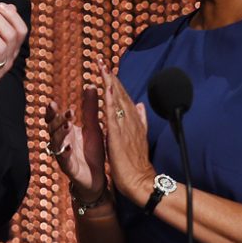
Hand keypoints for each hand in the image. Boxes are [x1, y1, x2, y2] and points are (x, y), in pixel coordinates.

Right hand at [44, 86, 105, 201]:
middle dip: (56, 120)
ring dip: (60, 134)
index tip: (53, 102)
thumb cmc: (92, 151)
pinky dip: (65, 153)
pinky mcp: (69, 168)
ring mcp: (63, 155)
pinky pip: (64, 160)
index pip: (54, 119)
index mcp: (65, 131)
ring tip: (67, 126)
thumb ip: (90, 108)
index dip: (52, 111)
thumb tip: (91, 85)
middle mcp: (60, 142)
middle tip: (63, 112)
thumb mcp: (93, 127)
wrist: (97, 177)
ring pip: (56, 143)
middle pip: (52, 129)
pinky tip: (68, 148)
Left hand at [98, 58, 156, 202]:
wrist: (140, 180)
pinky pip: (113, 113)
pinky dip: (110, 100)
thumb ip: (140, 120)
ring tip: (102, 68)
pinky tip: (106, 88)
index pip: (123, 98)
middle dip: (110, 77)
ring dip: (109, 83)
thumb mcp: (139, 137)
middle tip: (101, 62)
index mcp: (133, 121)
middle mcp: (130, 120)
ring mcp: (125, 126)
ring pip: (117, 100)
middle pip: (120, 94)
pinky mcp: (118, 134)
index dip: (115, 83)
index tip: (107, 69)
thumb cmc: (137, 162)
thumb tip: (140, 105)